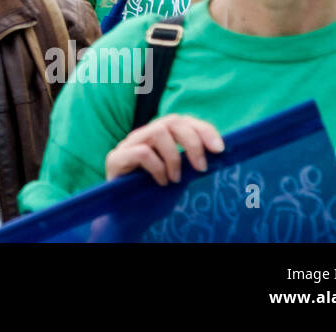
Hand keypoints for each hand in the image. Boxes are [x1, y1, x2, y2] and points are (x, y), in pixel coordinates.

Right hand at [105, 113, 223, 185]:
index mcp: (159, 137)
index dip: (203, 130)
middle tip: (201, 168)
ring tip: (176, 179)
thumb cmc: (155, 194)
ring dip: (174, 157)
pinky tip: (161, 182)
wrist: (130, 216)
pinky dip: (158, 168)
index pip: (183, 121)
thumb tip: (218, 152)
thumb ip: (191, 161)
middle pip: (171, 121)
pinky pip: (142, 152)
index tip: (220, 149)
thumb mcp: (179, 175)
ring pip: (157, 132)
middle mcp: (143, 135)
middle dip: (193, 143)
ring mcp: (127, 145)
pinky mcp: (115, 159)